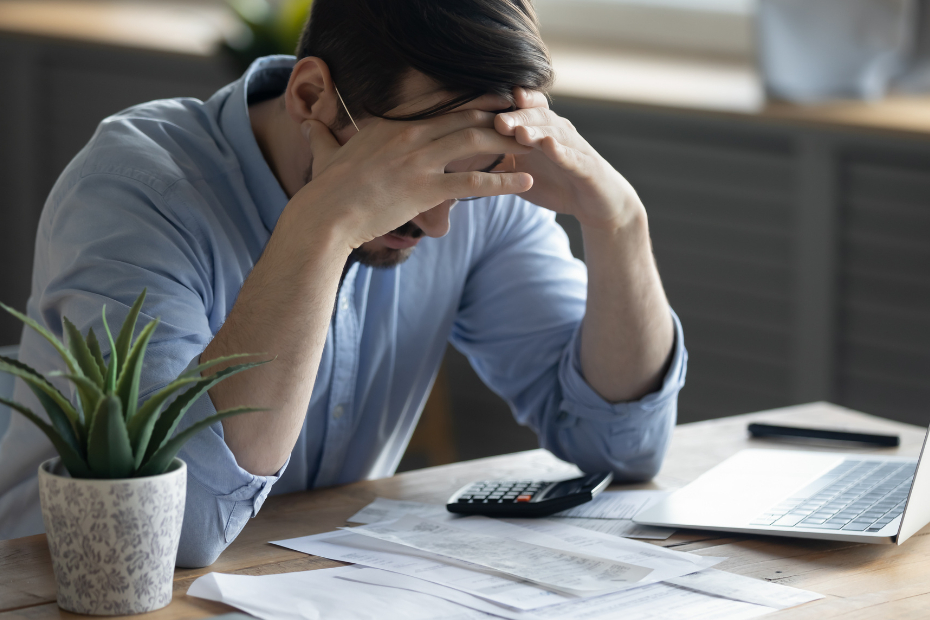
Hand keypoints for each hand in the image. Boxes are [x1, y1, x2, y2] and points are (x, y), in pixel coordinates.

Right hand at [289, 96, 532, 250]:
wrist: (325, 216)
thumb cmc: (324, 190)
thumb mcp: (324, 154)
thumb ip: (322, 136)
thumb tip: (308, 125)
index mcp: (390, 125)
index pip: (438, 106)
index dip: (469, 102)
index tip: (490, 101)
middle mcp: (409, 135)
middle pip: (463, 117)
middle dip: (496, 115)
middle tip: (521, 116)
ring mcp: (419, 160)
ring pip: (475, 141)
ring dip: (507, 141)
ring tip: (532, 144)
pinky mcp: (426, 189)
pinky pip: (474, 182)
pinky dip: (504, 181)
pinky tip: (526, 181)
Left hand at [495, 89, 642, 231]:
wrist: (595, 203)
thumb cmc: (557, 183)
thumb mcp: (522, 172)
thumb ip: (498, 161)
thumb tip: (462, 158)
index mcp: (541, 131)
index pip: (523, 111)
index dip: (506, 106)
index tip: (486, 107)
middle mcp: (558, 133)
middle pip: (537, 118)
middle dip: (518, 117)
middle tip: (498, 121)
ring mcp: (575, 148)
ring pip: (556, 134)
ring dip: (537, 132)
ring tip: (520, 133)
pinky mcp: (589, 168)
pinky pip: (575, 158)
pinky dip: (563, 152)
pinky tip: (550, 148)